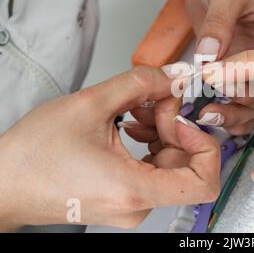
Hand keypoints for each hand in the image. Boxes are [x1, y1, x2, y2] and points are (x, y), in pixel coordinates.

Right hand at [0, 67, 219, 230]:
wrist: (3, 184)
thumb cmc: (33, 155)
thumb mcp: (89, 104)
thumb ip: (139, 83)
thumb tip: (172, 76)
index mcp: (133, 190)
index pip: (204, 182)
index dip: (205, 146)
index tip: (183, 119)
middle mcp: (137, 206)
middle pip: (186, 164)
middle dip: (174, 126)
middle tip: (152, 102)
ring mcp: (132, 205)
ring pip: (171, 164)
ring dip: (161, 132)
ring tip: (134, 110)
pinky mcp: (125, 199)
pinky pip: (154, 169)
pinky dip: (150, 143)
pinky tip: (130, 124)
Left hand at [183, 0, 253, 133]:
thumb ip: (221, 21)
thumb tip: (210, 54)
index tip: (240, 78)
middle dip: (252, 97)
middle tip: (221, 90)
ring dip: (237, 111)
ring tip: (209, 111)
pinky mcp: (246, 78)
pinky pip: (244, 105)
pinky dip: (229, 114)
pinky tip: (211, 115)